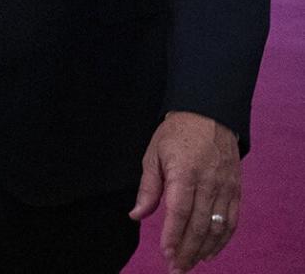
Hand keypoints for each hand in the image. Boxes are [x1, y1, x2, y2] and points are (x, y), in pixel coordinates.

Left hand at [129, 111, 240, 272]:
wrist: (209, 115)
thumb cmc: (176, 134)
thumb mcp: (153, 154)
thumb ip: (148, 188)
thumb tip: (136, 215)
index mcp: (185, 173)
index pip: (179, 211)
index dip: (173, 236)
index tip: (166, 254)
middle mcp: (209, 183)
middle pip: (199, 225)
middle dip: (187, 250)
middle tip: (176, 269)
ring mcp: (226, 188)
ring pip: (218, 227)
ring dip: (204, 249)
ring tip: (190, 264)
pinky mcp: (236, 190)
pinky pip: (232, 221)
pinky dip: (222, 240)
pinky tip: (210, 251)